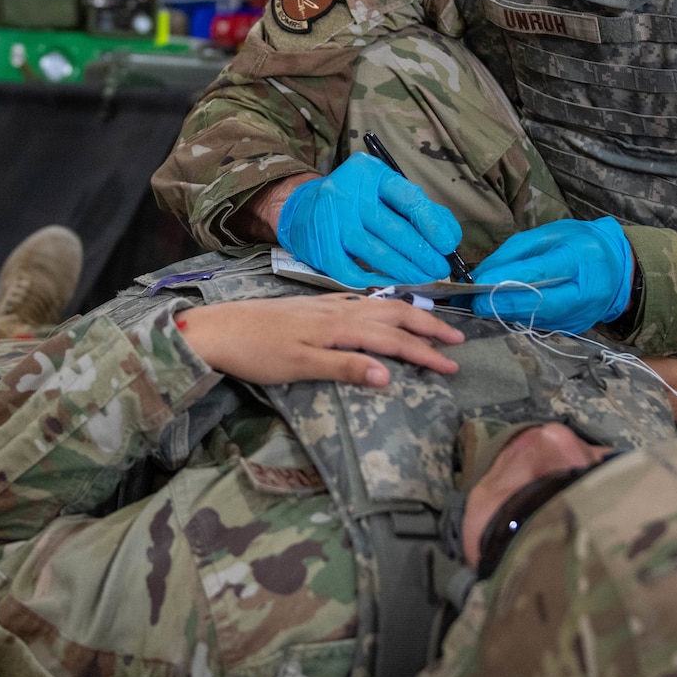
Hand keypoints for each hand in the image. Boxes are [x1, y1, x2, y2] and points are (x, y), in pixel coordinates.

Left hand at [177, 295, 462, 386]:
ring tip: (434, 322)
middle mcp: (339, 309)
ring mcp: (327, 304)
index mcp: (340, 326)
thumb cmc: (256, 353)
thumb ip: (345, 368)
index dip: (425, 354)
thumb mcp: (300, 367)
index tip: (453, 367)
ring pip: (380, 304)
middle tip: (459, 340)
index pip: (394, 340)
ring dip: (411, 314)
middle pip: (395, 315)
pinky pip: (363, 301)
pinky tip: (384, 310)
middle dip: (429, 328)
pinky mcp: (315, 305)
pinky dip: (385, 305)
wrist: (217, 329)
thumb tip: (389, 375)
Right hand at [275, 152, 462, 287]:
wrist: (302, 209)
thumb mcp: (383, 191)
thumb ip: (419, 208)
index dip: (432, 224)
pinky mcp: (322, 248)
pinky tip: (394, 285)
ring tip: (424, 280)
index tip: (447, 245)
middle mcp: (348, 193)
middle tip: (440, 269)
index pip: (408, 198)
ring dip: (405, 271)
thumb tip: (450, 237)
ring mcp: (332, 222)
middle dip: (422, 254)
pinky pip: (353, 271)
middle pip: (394, 229)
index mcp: (369, 173)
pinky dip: (376, 281)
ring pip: (376, 253)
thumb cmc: (354, 202)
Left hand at [471, 217, 632, 333]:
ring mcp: (578, 316)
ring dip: (504, 313)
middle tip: (472, 302)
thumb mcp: (550, 234)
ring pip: (534, 318)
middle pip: (537, 303)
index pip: (540, 273)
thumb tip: (483, 272)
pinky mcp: (573, 328)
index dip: (507, 280)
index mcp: (578, 260)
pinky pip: (540, 324)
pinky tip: (499, 311)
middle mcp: (582, 293)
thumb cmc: (581, 244)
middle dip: (501, 304)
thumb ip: (516, 252)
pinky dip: (518, 318)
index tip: (479, 283)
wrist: (618, 270)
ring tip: (478, 305)